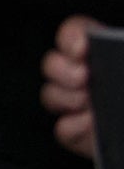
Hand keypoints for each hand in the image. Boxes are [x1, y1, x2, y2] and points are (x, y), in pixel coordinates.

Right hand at [40, 15, 102, 161]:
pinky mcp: (81, 135)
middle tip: (83, 77)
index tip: (81, 48)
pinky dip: (73, 126)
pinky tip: (92, 124)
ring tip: (89, 102)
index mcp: (107, 54)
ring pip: (52, 94)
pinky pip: (62, 129)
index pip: (77, 33)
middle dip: (61, 69)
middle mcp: (90, 78)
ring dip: (66, 97)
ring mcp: (82, 106)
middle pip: (53, 63)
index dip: (71, 36)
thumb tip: (118, 52)